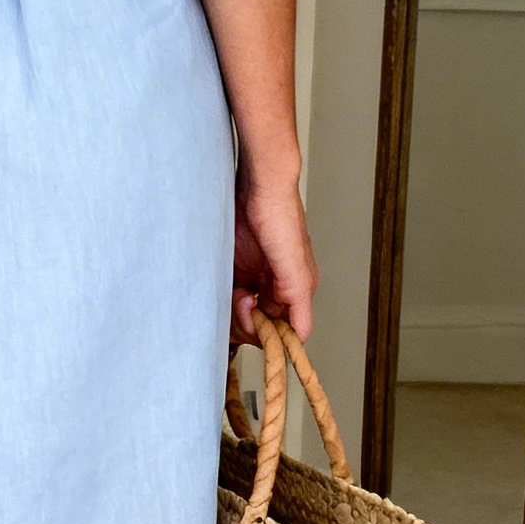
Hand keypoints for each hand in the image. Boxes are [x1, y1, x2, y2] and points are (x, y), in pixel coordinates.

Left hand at [231, 169, 317, 344]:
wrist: (257, 186)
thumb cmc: (281, 218)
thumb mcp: (295, 268)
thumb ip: (298, 304)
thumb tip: (299, 338)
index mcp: (296, 290)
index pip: (286, 331)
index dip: (271, 334)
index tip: (257, 321)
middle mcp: (277, 287)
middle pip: (262, 326)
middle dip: (249, 321)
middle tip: (243, 300)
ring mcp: (255, 278)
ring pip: (243, 314)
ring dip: (235, 309)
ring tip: (236, 290)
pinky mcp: (237, 268)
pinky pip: (228, 296)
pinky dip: (225, 298)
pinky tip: (228, 286)